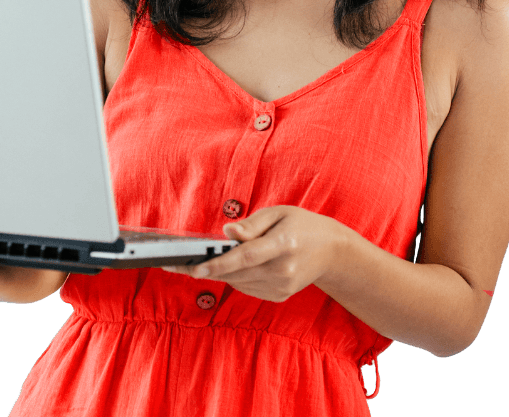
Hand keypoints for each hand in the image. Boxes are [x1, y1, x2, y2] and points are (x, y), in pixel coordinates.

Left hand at [162, 206, 346, 301]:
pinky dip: (235, 277)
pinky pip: (246, 287)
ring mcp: (282, 287)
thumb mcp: (278, 212)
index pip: (245, 257)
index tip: (195, 268)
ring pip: (237, 282)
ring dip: (219, 271)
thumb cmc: (301, 225)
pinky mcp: (279, 296)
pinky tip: (234, 265)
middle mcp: (282, 270)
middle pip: (236, 272)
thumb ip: (251, 224)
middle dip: (205, 268)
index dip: (218, 263)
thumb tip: (226, 233)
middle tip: (176, 264)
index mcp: (283, 244)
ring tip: (203, 259)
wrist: (332, 252)